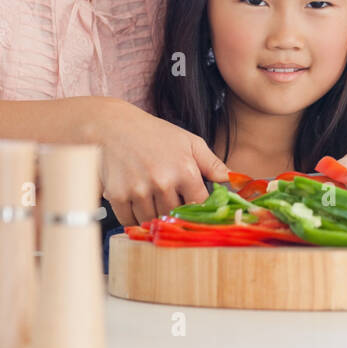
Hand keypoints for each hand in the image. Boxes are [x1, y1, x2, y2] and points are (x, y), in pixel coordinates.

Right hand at [76, 97, 229, 226]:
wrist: (113, 126)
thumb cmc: (155, 134)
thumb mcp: (189, 142)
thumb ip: (212, 164)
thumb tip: (233, 180)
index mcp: (185, 170)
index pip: (199, 206)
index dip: (197, 208)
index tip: (193, 205)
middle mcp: (163, 182)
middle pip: (175, 216)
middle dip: (174, 211)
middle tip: (169, 198)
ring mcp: (139, 190)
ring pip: (153, 220)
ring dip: (154, 215)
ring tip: (151, 197)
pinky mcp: (118, 196)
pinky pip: (130, 220)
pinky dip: (133, 216)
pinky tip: (136, 200)